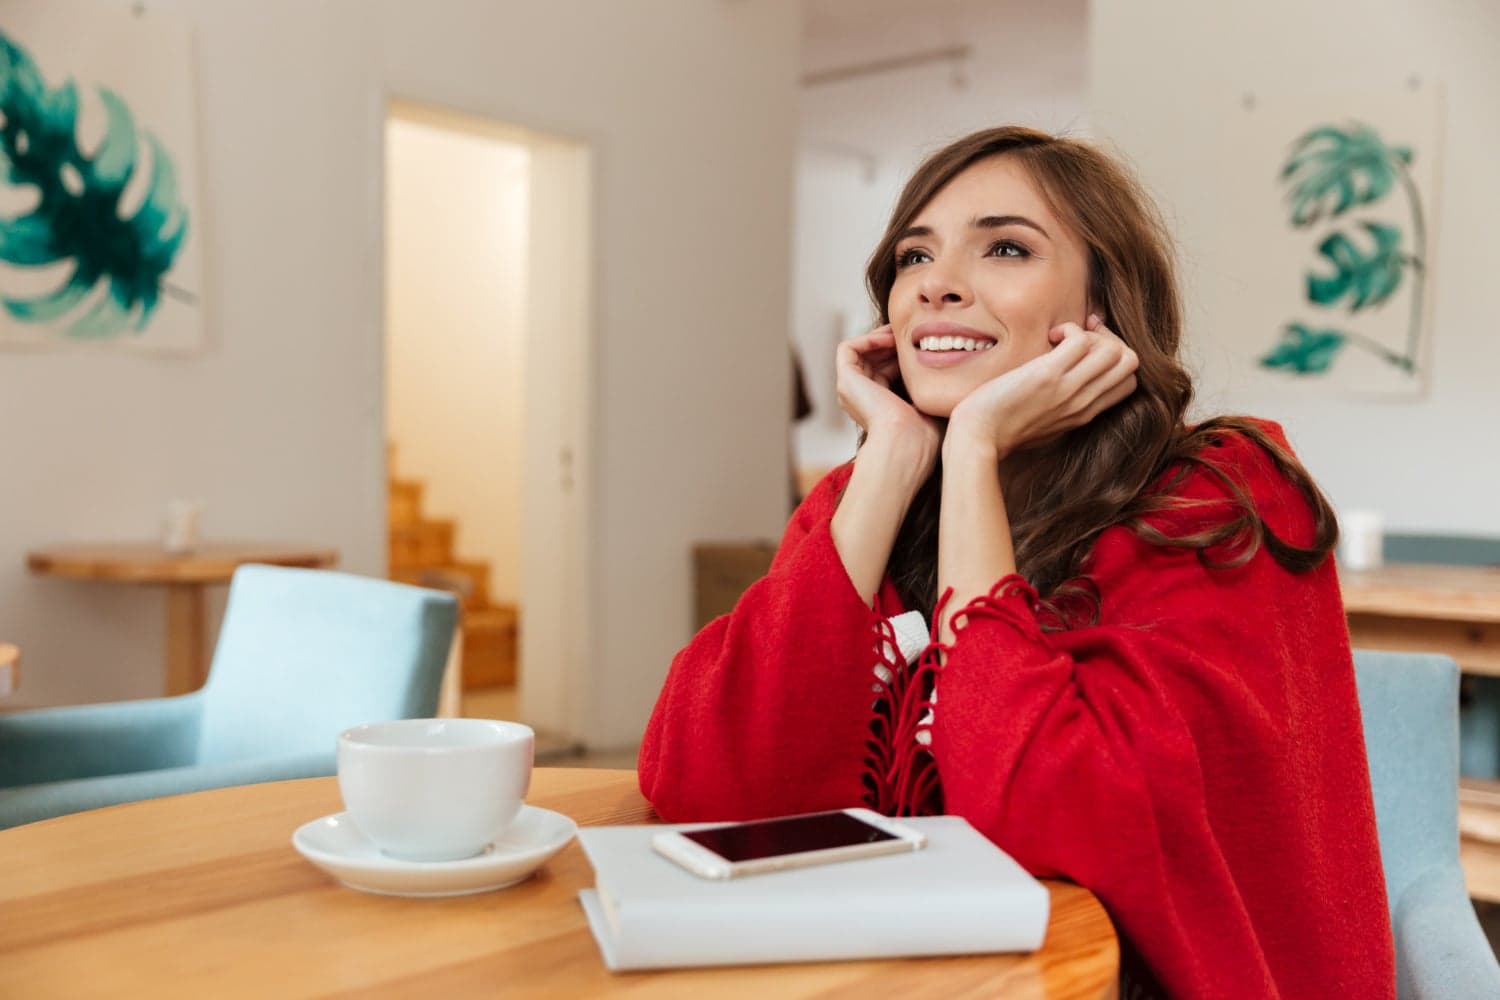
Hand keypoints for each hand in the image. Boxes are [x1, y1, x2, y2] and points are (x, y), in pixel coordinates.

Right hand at [835, 326, 940, 472]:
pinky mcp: (845, 379)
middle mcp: (860, 398)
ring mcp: (849, 389)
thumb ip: (930, 389)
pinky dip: (869, 339)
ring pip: (861, 352)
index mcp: (877, 407)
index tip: (924, 346)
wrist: (906, 442)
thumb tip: (952, 371)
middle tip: (913, 334)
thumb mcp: (929, 405)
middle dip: (892, 344)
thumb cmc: (923, 434)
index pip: (886, 371)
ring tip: (903, 334)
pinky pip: (849, 348)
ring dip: (882, 338)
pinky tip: (891, 339)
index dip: (903, 356)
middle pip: (873, 359)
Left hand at [946, 314, 1138, 460]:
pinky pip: (1081, 341)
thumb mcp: (1043, 422)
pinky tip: (1048, 337)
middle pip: (1130, 361)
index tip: (1085, 350)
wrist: (978, 437)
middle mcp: (1083, 402)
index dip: (1114, 358)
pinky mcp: (1048, 376)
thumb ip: (1062, 405)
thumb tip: (1065, 378)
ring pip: (1114, 350)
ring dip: (1089, 333)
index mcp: (1084, 414)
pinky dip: (1070, 329)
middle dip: (1108, 339)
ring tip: (1060, 339)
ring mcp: (1069, 390)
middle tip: (1076, 338)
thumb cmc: (1001, 428)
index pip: (1129, 381)